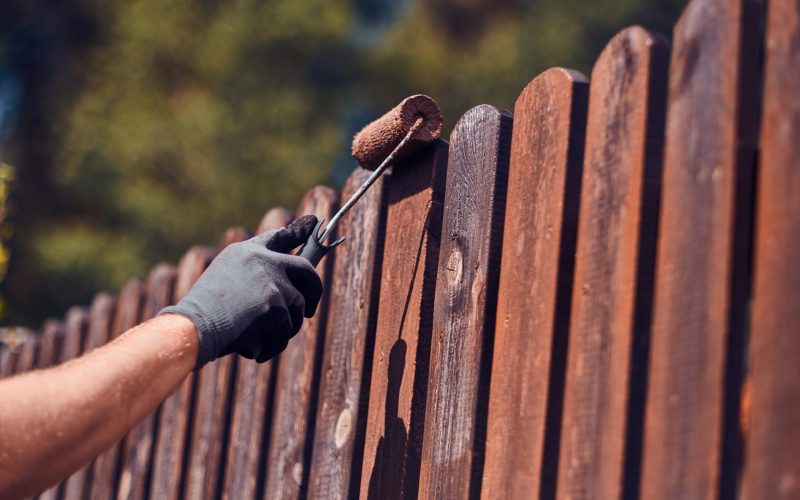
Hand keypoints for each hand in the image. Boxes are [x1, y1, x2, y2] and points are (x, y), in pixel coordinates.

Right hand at [160, 215, 322, 366]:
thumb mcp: (224, 279)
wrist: (193, 327)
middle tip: (309, 310)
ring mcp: (272, 281)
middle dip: (314, 290)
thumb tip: (283, 284)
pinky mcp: (276, 305)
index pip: (278, 237)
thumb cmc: (203, 312)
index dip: (298, 232)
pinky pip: (286, 331)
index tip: (314, 222)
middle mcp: (262, 260)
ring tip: (262, 338)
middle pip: (305, 269)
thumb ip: (251, 273)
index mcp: (246, 252)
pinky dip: (272, 345)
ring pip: (297, 307)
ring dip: (285, 328)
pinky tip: (253, 349)